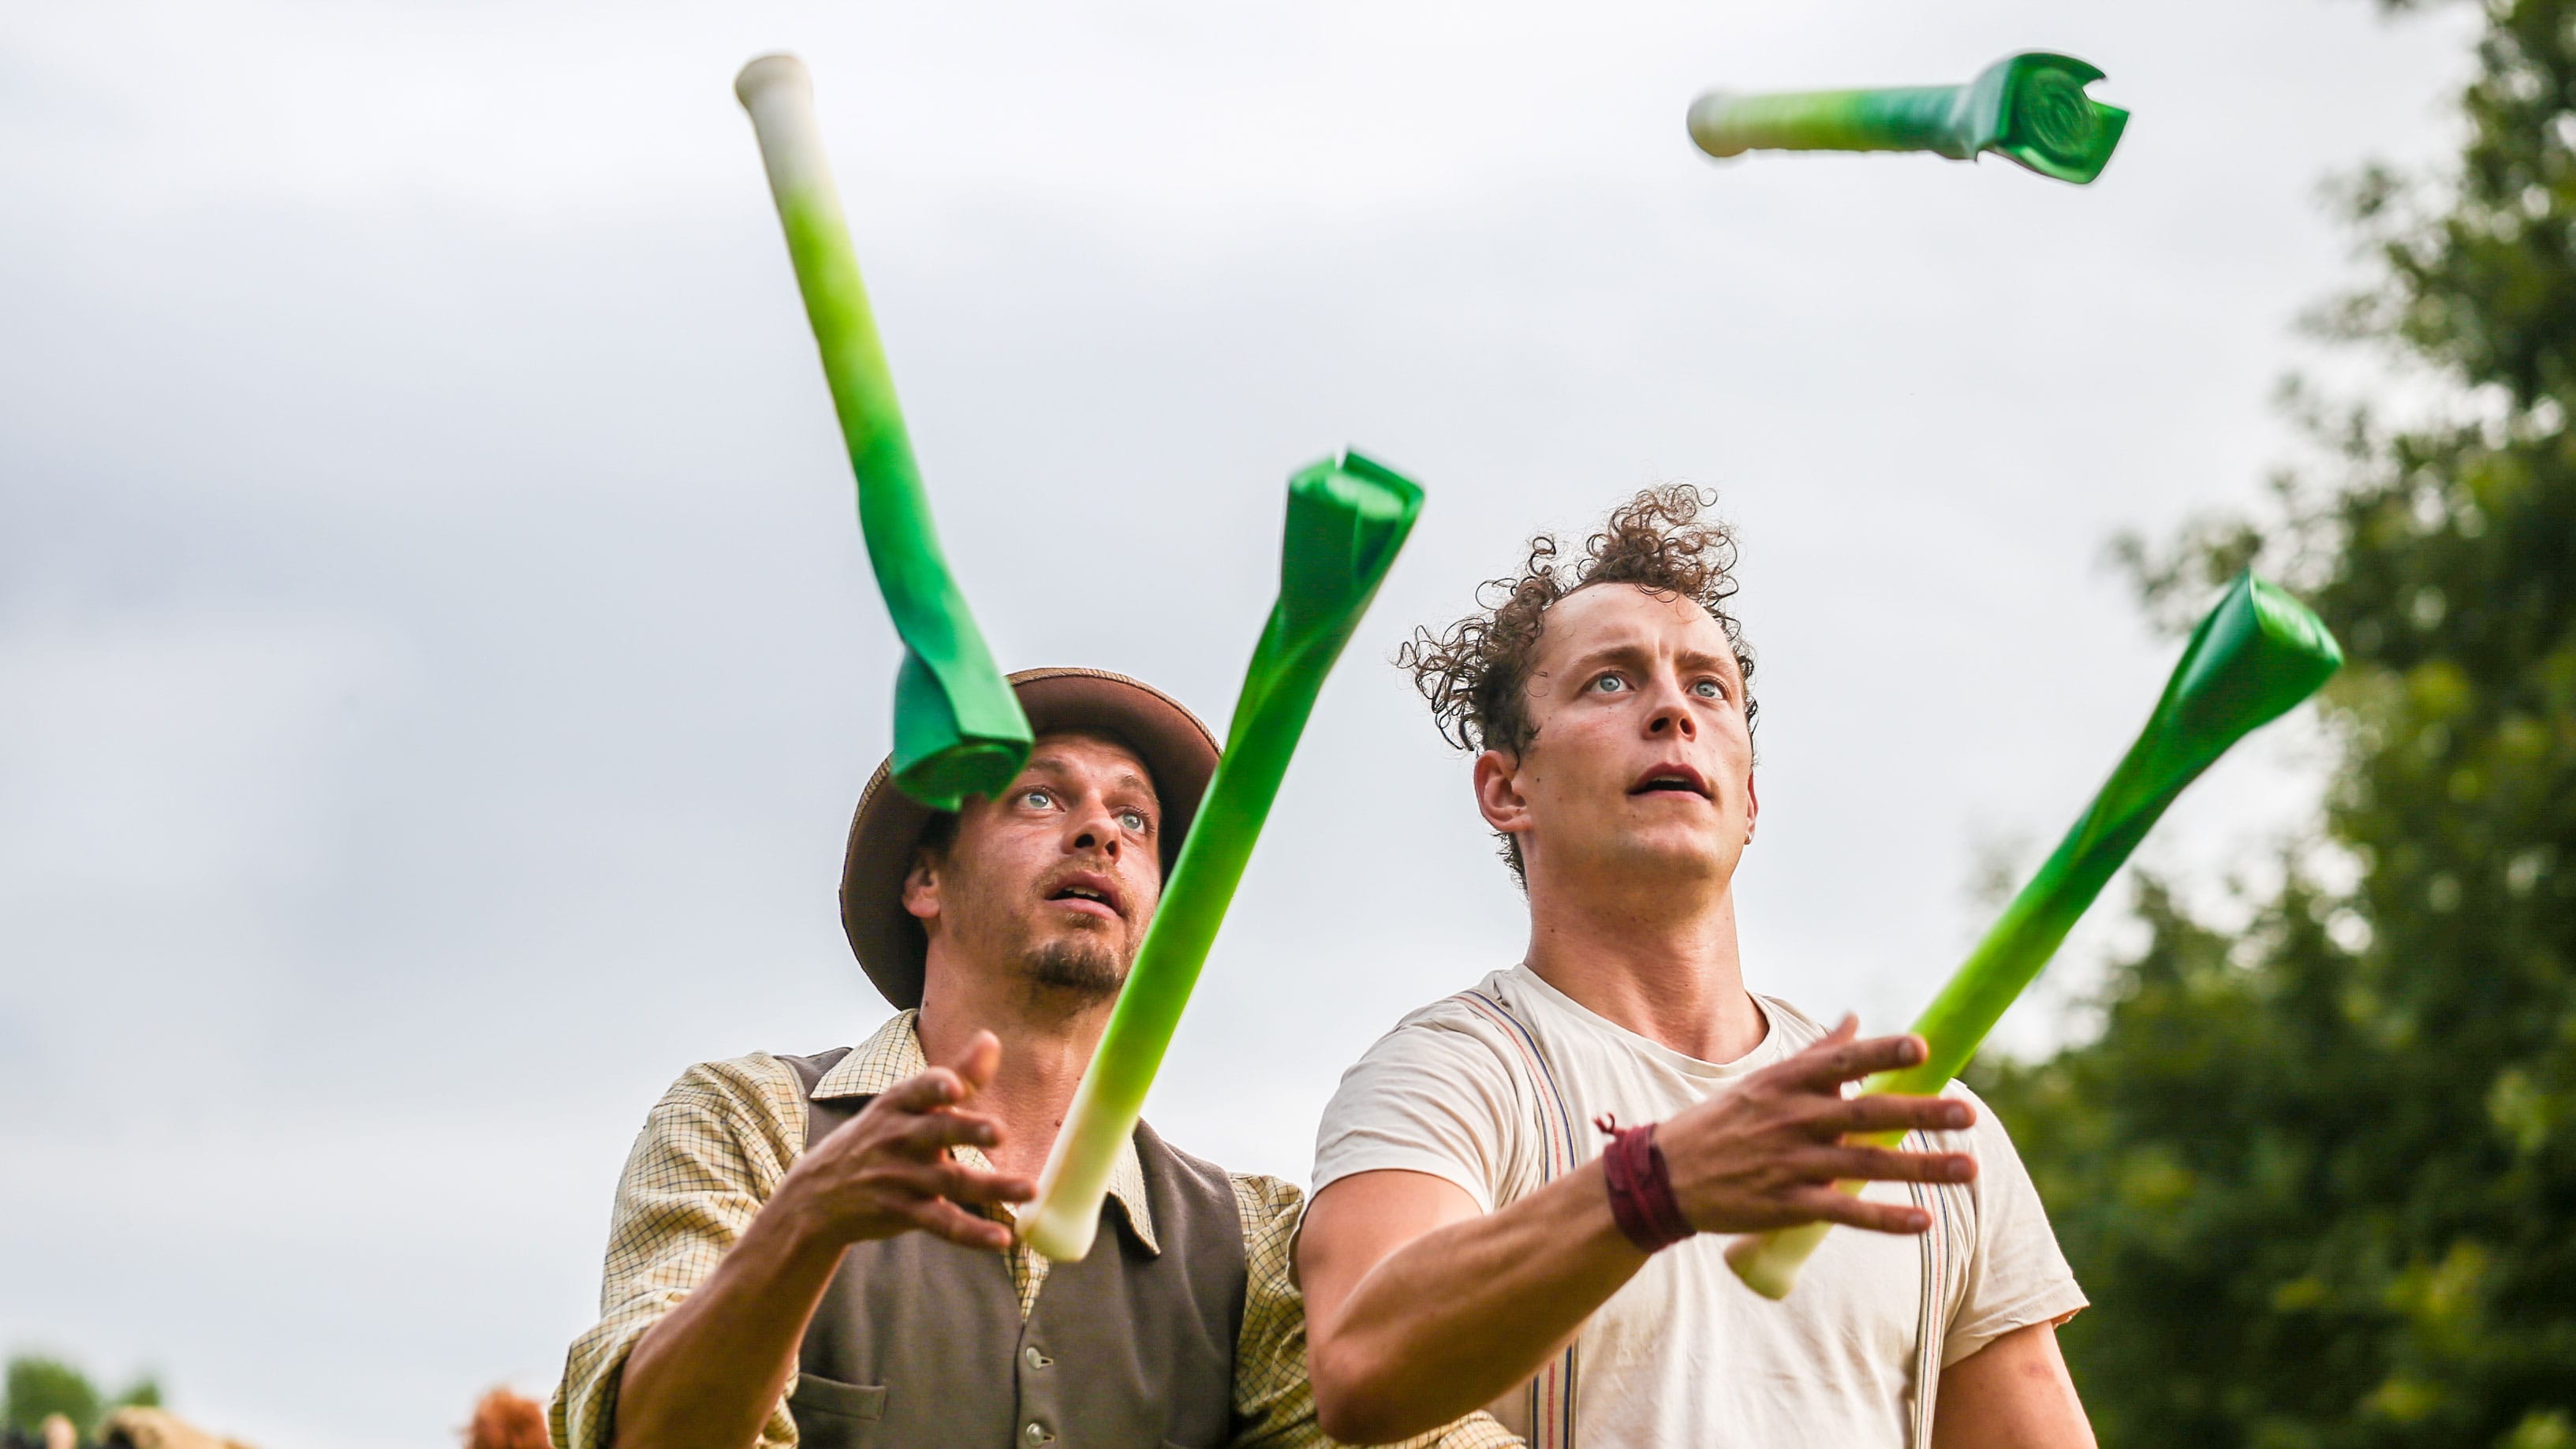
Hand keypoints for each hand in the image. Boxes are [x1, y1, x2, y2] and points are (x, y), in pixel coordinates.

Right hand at [773, 1030, 1035, 1252]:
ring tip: (1029, 1190)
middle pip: (936, 1132)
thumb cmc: (879, 1138)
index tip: (953, 1087)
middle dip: (966, 1129)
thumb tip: (992, 1038)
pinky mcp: (902, 1212)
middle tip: (999, 1131)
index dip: (935, 1087)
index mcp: (900, 1105)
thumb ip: (958, 1075)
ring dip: (991, 1186)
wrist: (817, 1195)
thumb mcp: (907, 1103)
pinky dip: (972, 1233)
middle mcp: (899, 1138)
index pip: (918, 1090)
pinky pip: (942, 1223)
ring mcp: (900, 1177)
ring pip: (950, 1181)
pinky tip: (1002, 1238)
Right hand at [1654, 1017, 1976, 1235]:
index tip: (1924, 1048)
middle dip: (1920, 1114)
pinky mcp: (1787, 1205)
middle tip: (1967, 1115)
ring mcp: (1789, 1163)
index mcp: (1784, 1083)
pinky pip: (1845, 1213)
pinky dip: (1886, 1218)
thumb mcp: (1761, 1082)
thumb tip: (1855, 1018)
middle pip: (1866, 1114)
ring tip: (1968, 1168)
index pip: (1841, 1062)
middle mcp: (1790, 1119)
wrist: (1665, 1177)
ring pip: (1866, 1165)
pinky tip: (1923, 1221)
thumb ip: (1815, 1055)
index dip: (1883, 1053)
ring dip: (1920, 1167)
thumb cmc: (1720, 1123)